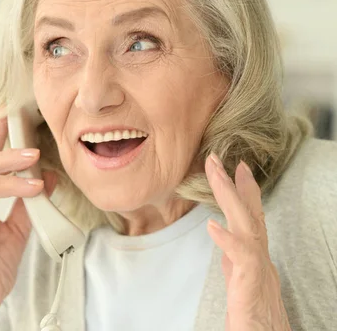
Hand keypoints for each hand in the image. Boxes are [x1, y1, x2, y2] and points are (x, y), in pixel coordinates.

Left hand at [205, 153, 290, 330]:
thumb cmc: (252, 313)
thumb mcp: (239, 277)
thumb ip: (232, 255)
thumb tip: (221, 234)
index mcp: (253, 253)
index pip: (249, 215)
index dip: (243, 189)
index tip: (235, 165)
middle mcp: (258, 255)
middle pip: (246, 212)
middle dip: (231, 183)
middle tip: (215, 158)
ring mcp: (257, 267)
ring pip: (245, 224)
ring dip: (229, 196)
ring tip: (214, 173)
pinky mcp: (251, 283)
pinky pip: (241, 258)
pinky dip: (227, 239)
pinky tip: (212, 225)